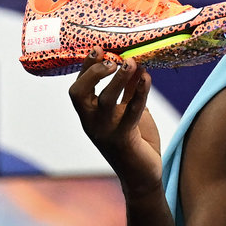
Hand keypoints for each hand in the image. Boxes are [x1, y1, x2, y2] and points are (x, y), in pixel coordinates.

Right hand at [69, 46, 161, 196]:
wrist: (141, 177)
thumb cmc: (134, 140)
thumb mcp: (128, 111)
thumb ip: (128, 90)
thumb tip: (134, 61)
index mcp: (88, 115)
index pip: (78, 87)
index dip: (86, 67)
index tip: (99, 48)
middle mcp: (91, 122)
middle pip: (80, 93)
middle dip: (93, 72)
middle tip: (112, 59)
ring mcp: (105, 131)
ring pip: (106, 100)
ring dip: (118, 79)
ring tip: (131, 62)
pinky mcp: (124, 138)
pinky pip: (132, 110)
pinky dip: (141, 92)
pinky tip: (147, 78)